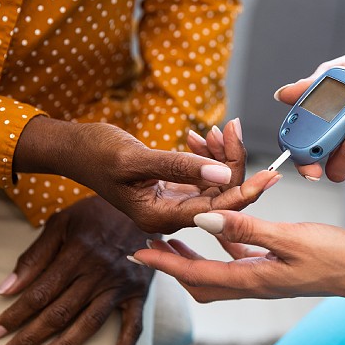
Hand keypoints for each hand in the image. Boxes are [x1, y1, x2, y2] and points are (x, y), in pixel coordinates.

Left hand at [0, 196, 153, 344]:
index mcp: (79, 251)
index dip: (16, 314)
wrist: (142, 207)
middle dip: (29, 337)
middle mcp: (100, 271)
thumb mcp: (63, 223)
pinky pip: (133, 326)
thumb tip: (8, 288)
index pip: (41, 292)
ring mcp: (121, 284)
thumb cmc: (98, 213)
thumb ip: (36, 255)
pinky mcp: (139, 293)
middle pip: (60, 312)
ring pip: (89, 323)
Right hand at [14, 117, 279, 233]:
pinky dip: (206, 153)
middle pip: (221, 194)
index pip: (217, 209)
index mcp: (162, 216)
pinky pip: (203, 173)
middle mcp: (171, 214)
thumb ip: (180, 167)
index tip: (271, 175)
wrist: (74, 148)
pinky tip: (200, 135)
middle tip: (234, 127)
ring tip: (217, 128)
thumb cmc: (96, 153)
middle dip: (232, 160)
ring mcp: (173, 200)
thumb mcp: (136, 159)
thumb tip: (223, 175)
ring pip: (215, 181)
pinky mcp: (173, 186)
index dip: (247, 191)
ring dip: (220, 153)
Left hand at [132, 210, 344, 302]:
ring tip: (177, 237)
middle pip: (201, 283)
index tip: (141, 251)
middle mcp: (255, 284)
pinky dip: (222, 250)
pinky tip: (223, 232)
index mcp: (254, 280)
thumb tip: (204, 219)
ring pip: (217, 274)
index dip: (166, 262)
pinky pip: (238, 264)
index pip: (197, 274)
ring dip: (193, 258)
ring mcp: (267, 279)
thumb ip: (247, 227)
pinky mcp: (277, 270)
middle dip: (173, 265)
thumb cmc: (337, 255)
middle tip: (152, 246)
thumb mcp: (291, 237)